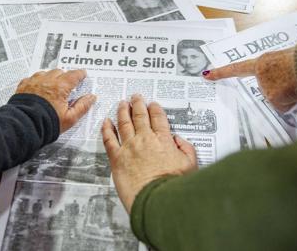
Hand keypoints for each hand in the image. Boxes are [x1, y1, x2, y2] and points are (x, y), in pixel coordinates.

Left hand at [16, 69, 95, 132]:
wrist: (25, 126)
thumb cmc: (47, 123)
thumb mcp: (70, 118)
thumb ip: (82, 106)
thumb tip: (91, 97)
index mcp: (60, 87)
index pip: (74, 75)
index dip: (80, 74)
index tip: (83, 74)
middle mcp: (47, 81)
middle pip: (59, 72)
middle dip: (65, 76)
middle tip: (67, 84)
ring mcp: (34, 82)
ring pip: (45, 73)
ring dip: (51, 77)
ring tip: (53, 85)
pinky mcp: (24, 86)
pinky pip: (32, 78)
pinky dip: (37, 81)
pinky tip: (39, 87)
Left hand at [102, 95, 197, 212]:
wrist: (157, 200)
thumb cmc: (173, 186)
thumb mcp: (190, 165)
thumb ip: (185, 149)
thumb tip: (178, 140)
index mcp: (163, 140)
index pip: (158, 118)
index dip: (154, 108)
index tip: (152, 104)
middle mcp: (145, 139)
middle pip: (140, 116)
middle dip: (137, 104)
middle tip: (135, 97)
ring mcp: (129, 147)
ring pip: (124, 123)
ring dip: (122, 111)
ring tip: (122, 103)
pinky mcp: (117, 159)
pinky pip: (109, 139)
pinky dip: (106, 128)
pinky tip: (106, 121)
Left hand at [203, 48, 296, 111]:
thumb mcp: (287, 61)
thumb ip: (277, 71)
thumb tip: (283, 85)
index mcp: (262, 62)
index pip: (236, 68)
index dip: (221, 72)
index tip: (205, 75)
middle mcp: (260, 74)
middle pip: (266, 90)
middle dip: (279, 90)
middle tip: (292, 81)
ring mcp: (264, 87)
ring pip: (275, 99)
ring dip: (287, 96)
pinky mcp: (272, 98)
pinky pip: (282, 107)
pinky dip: (291, 103)